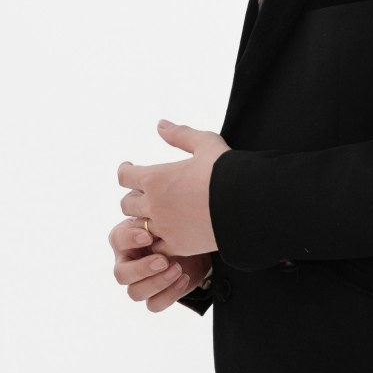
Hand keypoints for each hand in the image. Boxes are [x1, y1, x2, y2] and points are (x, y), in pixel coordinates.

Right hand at [109, 217, 210, 312]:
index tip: (148, 236)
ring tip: (178, 269)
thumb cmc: (172, 227)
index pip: (117, 240)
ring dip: (157, 283)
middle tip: (163, 260)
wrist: (192, 246)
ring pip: (135, 293)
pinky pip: (154, 305)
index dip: (130, 239)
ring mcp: (137, 282)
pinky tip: (184, 279)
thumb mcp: (164, 218)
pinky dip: (169, 294)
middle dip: (142, 268)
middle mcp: (126, 263)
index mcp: (124, 240)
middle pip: (121, 274)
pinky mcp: (153, 297)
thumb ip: (155, 217)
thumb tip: (153, 217)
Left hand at [117, 119, 229, 257]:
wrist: (247, 203)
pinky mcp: (177, 246)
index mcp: (155, 178)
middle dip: (134, 198)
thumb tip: (161, 125)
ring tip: (158, 216)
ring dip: (145, 220)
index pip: (125, 176)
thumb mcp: (204, 144)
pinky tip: (169, 235)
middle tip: (146, 195)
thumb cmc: (227, 170)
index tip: (130, 169)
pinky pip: (156, 247)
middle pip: (126, 204)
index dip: (126, 171)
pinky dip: (159, 241)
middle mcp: (153, 204)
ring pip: (138, 228)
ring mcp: (164, 228)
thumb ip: (180, 135)